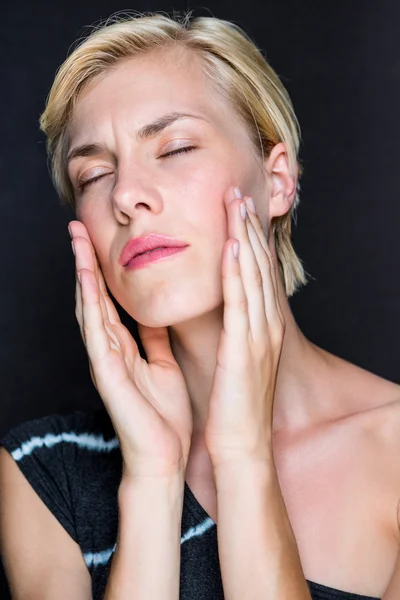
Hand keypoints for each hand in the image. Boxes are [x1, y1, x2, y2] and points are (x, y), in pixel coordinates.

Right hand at [69, 221, 192, 480]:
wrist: (163, 458)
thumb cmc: (162, 415)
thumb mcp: (162, 364)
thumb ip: (154, 339)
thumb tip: (155, 313)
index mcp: (125, 346)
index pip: (111, 299)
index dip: (104, 268)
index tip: (101, 237)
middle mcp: (110, 349)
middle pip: (94, 297)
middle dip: (85, 261)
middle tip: (77, 226)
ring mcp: (105, 360)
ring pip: (89, 308)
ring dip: (81, 273)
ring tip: (76, 240)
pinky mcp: (107, 374)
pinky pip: (97, 334)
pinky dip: (91, 305)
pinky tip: (87, 281)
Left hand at [204, 186, 284, 467]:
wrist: (242, 442)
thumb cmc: (235, 403)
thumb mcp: (236, 357)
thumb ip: (232, 329)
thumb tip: (220, 308)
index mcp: (261, 327)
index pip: (255, 274)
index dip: (247, 239)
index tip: (237, 211)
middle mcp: (265, 325)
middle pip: (256, 266)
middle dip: (247, 228)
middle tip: (237, 193)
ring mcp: (258, 334)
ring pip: (251, 276)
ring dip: (243, 238)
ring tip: (235, 205)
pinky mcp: (244, 347)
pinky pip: (240, 302)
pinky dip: (237, 272)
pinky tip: (233, 246)